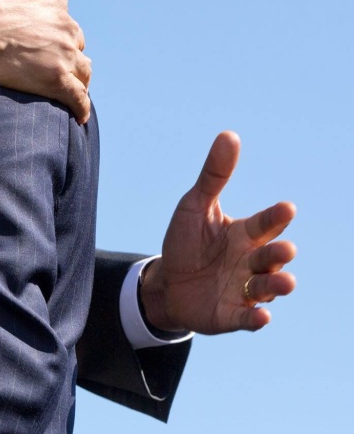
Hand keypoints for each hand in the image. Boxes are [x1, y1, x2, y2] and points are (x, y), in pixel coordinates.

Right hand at [0, 0, 91, 122]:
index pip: (59, 12)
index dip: (46, 22)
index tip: (31, 32)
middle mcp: (65, 25)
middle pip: (73, 40)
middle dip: (63, 49)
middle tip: (44, 61)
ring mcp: (63, 54)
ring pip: (82, 69)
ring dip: (76, 76)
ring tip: (64, 87)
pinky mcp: (56, 81)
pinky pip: (78, 98)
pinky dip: (80, 106)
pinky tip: (77, 114)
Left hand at [141, 131, 296, 333]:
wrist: (167, 282)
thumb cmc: (186, 241)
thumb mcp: (195, 206)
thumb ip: (214, 175)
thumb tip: (229, 135)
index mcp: (244, 234)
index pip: (265, 223)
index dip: (275, 217)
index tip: (286, 208)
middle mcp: (250, 262)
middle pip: (271, 258)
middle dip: (280, 255)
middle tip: (285, 250)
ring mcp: (244, 290)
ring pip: (267, 288)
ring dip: (277, 286)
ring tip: (285, 282)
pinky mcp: (231, 315)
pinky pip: (247, 319)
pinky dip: (255, 319)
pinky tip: (261, 317)